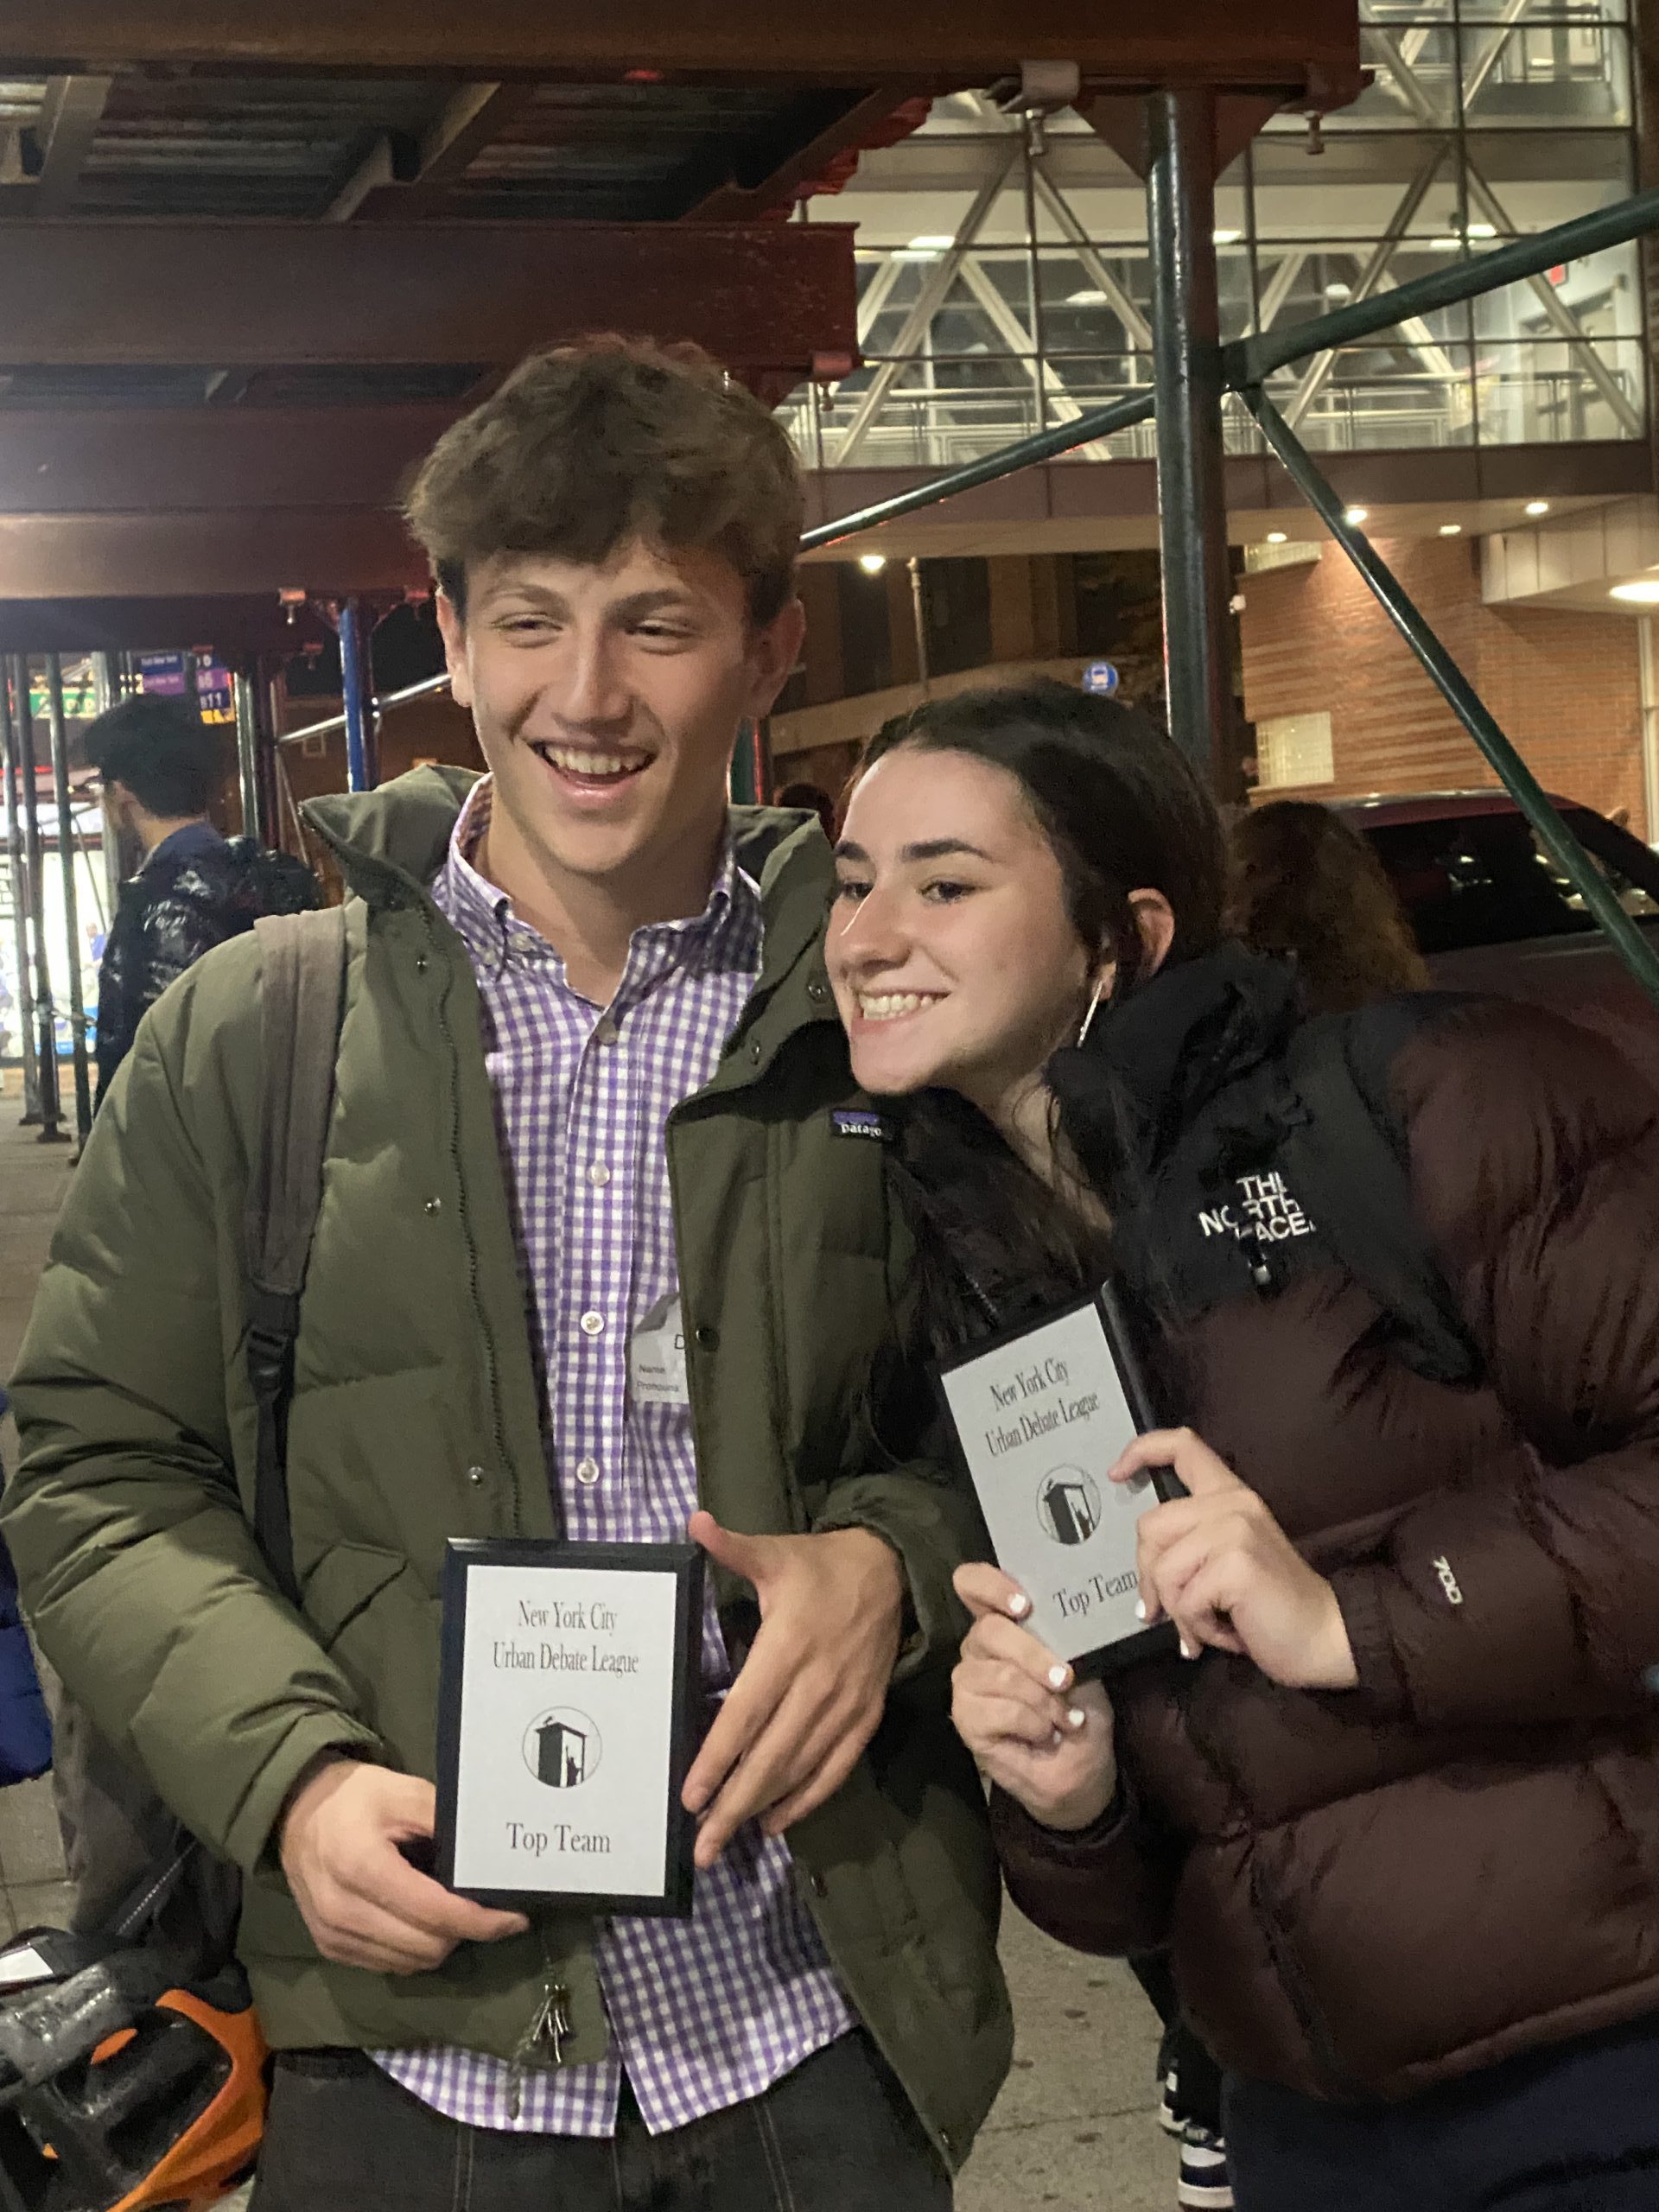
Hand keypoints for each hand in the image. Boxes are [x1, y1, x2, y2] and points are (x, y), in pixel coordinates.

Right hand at [278, 1759, 528, 1973]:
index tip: (515, 1917)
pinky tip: (423, 1920)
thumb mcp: (405, 1792)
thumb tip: (489, 1859)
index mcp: (361, 1866)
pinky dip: (414, 1949)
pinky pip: (389, 1964)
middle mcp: (343, 1910)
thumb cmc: (357, 1798)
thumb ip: (447, 1823)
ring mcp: (332, 1935)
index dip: (481, 1920)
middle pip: (427, 1946)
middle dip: (465, 1931)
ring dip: (441, 1943)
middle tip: (486, 1908)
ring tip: (456, 1911)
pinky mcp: (330, 1948)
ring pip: (411, 1963)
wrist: (297, 1812)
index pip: (434, 1912)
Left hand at [682, 1513, 903, 1867]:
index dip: (718, 1758)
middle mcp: (817, 1684)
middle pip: (770, 1756)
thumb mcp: (775, 1553)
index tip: (691, 1797)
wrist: (892, 1572)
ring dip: (763, 1808)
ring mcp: (846, 1705)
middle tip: (702, 1847)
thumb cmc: (820, 1566)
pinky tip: (776, 1821)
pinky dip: (807, 1798)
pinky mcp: (866, 1716)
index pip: (746, 1714)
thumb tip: (692, 1520)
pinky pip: (835, 1767)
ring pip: (800, 1768)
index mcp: (788, 1646)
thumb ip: (732, 1547)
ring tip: (728, 1841)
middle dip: (733, 1805)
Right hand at [951, 1563, 1116, 1832]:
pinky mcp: (965, 1718)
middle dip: (1034, 1654)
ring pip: (998, 1674)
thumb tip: (1063, 1619)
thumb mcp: (1085, 1667)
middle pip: (989, 1630)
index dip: (990, 1584)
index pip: (973, 1584)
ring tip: (1064, 1718)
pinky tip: (1044, 1733)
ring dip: (1040, 1698)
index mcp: (1005, 1624)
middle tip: (1065, 1679)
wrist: (1080, 1768)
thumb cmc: (1080, 1711)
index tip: (1023, 1603)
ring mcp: (968, 1682)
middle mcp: (979, 1647)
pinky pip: (996, 1710)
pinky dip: (1031, 1722)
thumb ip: (1066, 1639)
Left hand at [1111, 1430, 1357, 1690]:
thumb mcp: (1226, 1561)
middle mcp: (1234, 1503)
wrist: (1324, 1637)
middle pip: (1150, 1526)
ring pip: (1163, 1569)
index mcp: (1231, 1495)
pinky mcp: (1237, 1563)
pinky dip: (1197, 1628)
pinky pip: (1183, 1601)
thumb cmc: (1270, 1606)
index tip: (1117, 1473)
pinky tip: (1225, 1632)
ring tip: (1207, 1625)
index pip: (1183, 1447)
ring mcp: (1235, 1530)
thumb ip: (1189, 1546)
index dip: (1141, 1451)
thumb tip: (1145, 1570)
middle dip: (1149, 1578)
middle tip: (1163, 1611)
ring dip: (1178, 1612)